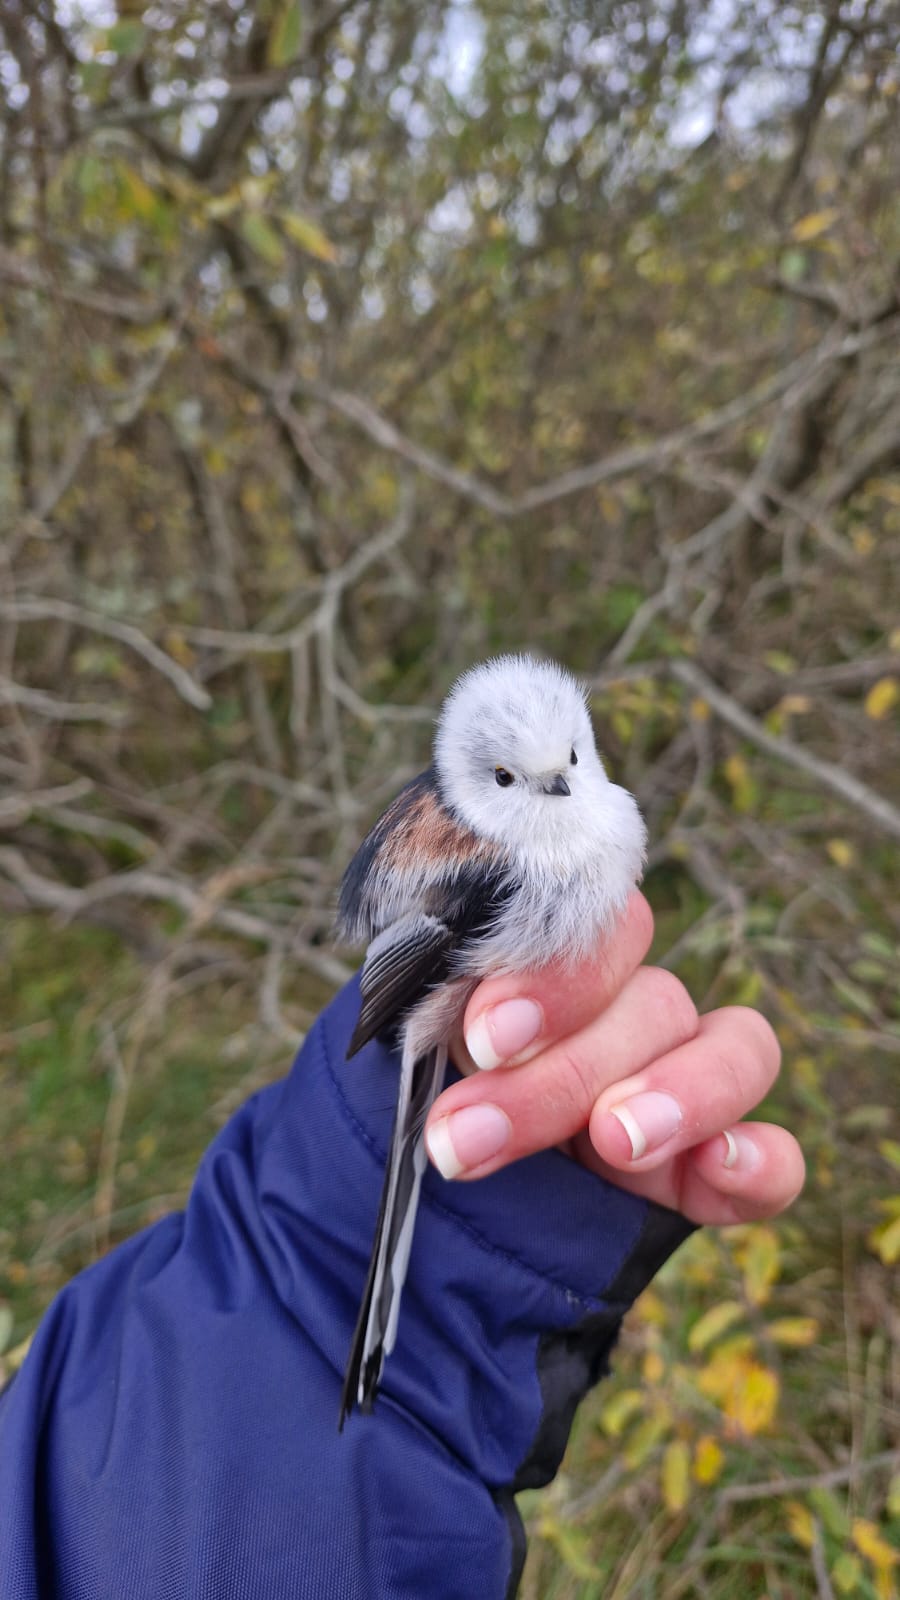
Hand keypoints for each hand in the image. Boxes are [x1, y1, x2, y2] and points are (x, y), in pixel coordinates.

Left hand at [426, 893, 804, 1224]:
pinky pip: (775, 1162)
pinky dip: (758, 1161)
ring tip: (613, 1141)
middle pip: (652, 999)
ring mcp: (679, 1098)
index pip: (599, 925)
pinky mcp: (706, 1181)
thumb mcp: (400, 1050)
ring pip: (735, 1050)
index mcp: (558, 971)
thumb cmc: (400, 1112)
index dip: (556, 972)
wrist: (391, 1222)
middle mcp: (627, 1019)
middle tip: (471, 1135)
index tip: (486, 1033)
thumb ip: (428, 1006)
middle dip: (562, 1073)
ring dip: (679, 1092)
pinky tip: (716, 1166)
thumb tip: (448, 988)